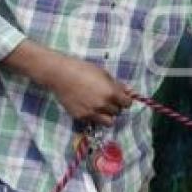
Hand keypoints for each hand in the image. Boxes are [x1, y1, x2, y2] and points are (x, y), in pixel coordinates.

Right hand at [3, 40, 130, 126]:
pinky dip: (94, 116)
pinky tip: (89, 107)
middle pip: (118, 112)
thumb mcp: (104, 74)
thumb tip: (130, 92)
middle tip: (109, 100)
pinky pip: (94, 121)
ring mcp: (91, 113)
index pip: (127, 104)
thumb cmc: (84, 70)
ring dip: (108, 115)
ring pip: (108, 122)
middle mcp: (103, 105)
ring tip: (102, 108)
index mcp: (111, 93)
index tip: (122, 98)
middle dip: (115, 106)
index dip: (126, 100)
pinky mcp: (81, 117)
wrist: (61, 75)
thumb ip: (118, 85)